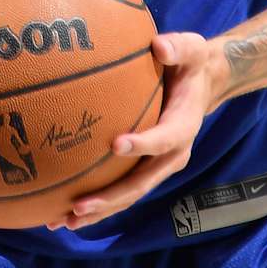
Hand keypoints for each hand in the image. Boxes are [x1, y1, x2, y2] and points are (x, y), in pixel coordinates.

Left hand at [46, 31, 227, 230]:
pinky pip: (121, 189)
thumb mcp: (192, 48)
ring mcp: (158, 165)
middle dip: (110, 197)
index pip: (164, 139)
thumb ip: (178, 46)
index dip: (143, 145)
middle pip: (141, 183)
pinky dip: (97, 203)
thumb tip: (159, 46)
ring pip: (129, 194)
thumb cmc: (190, 63)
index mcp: (183, 125)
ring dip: (99, 210)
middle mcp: (173, 154)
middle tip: (78, 205)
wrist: (203, 84)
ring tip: (63, 221)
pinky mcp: (145, 167)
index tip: (116, 145)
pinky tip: (63, 211)